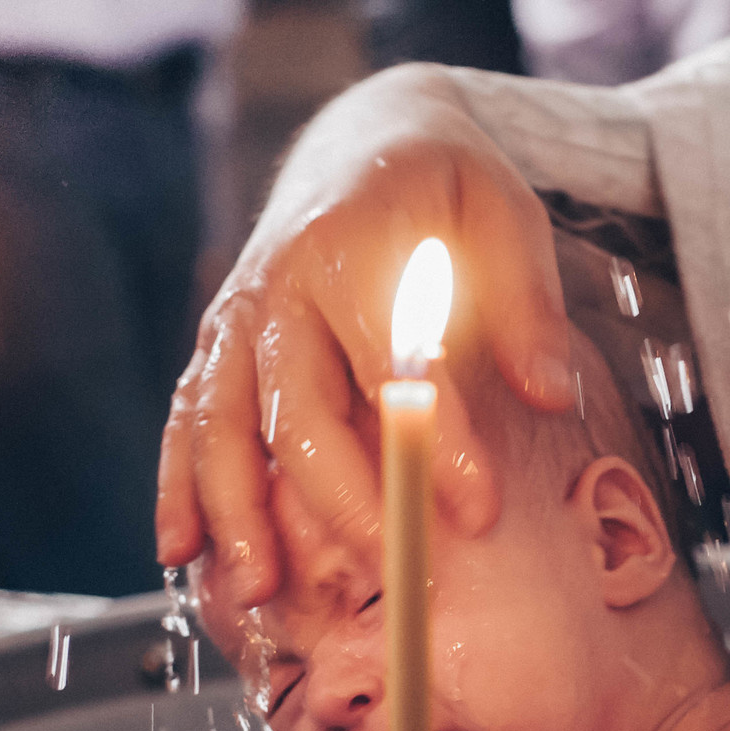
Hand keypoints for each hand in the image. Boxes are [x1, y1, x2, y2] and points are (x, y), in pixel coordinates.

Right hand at [157, 65, 575, 606]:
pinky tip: (181, 553)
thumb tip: (552, 396)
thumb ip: (524, 309)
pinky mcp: (218, 347)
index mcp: (353, 247)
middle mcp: (279, 285)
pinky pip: (186, 420)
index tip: (477, 509)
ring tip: (265, 588)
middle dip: (343, 501)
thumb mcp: (504, 218)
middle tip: (394, 569)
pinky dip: (178, 486)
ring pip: (221, 424)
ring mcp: (238, 318)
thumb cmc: (445, 188)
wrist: (364, 141)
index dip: (433, 442)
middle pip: (297, 411)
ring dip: (238, 510)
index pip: (391, 364)